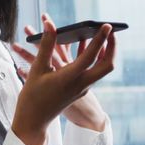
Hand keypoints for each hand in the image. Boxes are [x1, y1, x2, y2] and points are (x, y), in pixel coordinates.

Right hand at [9, 14, 116, 144]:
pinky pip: (92, 72)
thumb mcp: (37, 68)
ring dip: (105, 53)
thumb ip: (46, 45)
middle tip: (110, 32)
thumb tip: (51, 24)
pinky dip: (94, 59)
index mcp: (71, 78)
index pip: (91, 55)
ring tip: (104, 37)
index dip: (100, 39)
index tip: (106, 26)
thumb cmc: (32, 95)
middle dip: (112, 47)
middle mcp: (81, 84)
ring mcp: (82, 88)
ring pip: (102, 69)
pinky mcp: (79, 90)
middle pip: (107, 65)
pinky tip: (86, 47)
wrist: (34, 121)